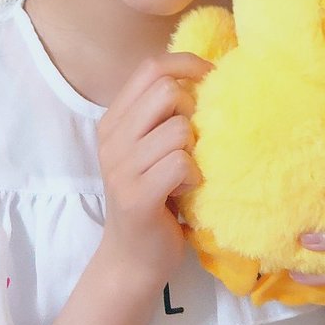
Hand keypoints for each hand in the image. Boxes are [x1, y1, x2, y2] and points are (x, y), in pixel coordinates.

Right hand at [96, 52, 212, 287]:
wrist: (132, 260)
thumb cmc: (155, 198)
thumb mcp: (151, 149)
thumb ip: (164, 115)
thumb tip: (209, 76)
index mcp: (114, 121)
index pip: (151, 68)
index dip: (187, 64)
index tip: (213, 79)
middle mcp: (111, 139)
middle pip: (167, 92)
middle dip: (194, 111)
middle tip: (196, 141)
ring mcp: (120, 168)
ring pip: (178, 129)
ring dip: (196, 151)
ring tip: (188, 173)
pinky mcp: (137, 196)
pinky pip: (181, 163)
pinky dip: (194, 176)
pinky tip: (187, 192)